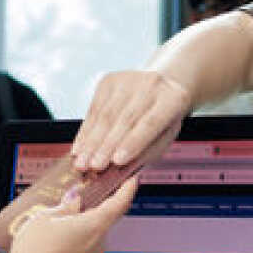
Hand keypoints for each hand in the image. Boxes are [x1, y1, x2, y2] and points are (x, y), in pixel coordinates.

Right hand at [5, 178, 139, 252]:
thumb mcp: (45, 217)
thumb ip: (65, 206)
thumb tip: (74, 201)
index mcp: (94, 225)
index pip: (119, 203)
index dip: (127, 189)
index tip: (131, 179)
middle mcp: (99, 241)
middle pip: (106, 216)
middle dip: (97, 203)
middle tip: (84, 190)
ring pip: (93, 230)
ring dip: (83, 220)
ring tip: (59, 214)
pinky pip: (84, 243)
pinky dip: (76, 234)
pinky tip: (57, 233)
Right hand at [71, 70, 189, 174]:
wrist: (160, 89)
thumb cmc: (162, 122)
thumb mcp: (162, 138)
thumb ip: (144, 153)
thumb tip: (118, 174)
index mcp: (173, 99)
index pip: (151, 122)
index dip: (133, 142)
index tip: (116, 161)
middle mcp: (152, 84)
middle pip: (125, 119)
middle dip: (107, 146)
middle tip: (93, 167)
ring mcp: (128, 79)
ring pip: (106, 115)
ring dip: (91, 142)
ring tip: (81, 163)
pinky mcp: (109, 80)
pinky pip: (93, 110)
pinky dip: (85, 132)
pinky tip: (79, 149)